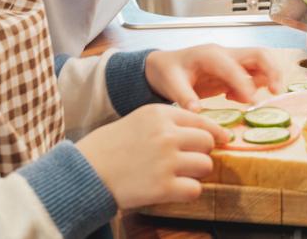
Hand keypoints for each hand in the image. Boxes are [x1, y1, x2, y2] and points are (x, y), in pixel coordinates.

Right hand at [76, 104, 228, 208]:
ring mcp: (166, 161)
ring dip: (196, 173)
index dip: (213, 131)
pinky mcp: (164, 188)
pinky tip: (173, 190)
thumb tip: (204, 132)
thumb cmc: (110, 146)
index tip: (221, 139)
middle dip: (202, 153)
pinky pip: (195, 190)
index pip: (201, 119)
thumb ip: (168, 122)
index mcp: (159, 114)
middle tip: (188, 161)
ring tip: (178, 175)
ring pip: (206, 166)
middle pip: (207, 142)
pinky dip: (188, 192)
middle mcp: (166, 134)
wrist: (85, 172)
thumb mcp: (139, 120)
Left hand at [145, 45, 284, 111]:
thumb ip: (184, 96)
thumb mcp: (170, 83)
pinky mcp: (233, 72)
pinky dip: (255, 87)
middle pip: (258, 55)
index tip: (251, 102)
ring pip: (261, 64)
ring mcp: (231, 62)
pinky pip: (253, 75)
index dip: (244, 83)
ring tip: (257, 100)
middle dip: (272, 71)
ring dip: (268, 79)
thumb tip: (196, 112)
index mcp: (210, 55)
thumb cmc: (167, 71)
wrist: (164, 67)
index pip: (233, 67)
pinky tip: (237, 99)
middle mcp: (225, 54)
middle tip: (276, 92)